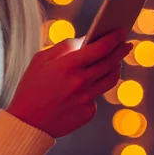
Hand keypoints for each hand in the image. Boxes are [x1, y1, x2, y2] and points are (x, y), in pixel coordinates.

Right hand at [7, 29, 132, 138]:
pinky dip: (95, 88)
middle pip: (110, 62)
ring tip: (115, 61)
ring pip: (110, 79)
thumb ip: (64, 47)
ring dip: (115, 68)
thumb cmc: (31, 88)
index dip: (113, 38)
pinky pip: (97, 96)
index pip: (100, 48)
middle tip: (126, 44)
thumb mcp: (40, 60)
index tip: (121, 31)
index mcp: (67, 66)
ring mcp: (86, 99)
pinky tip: (88, 86)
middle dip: (120, 50)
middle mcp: (80, 82)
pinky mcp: (88, 113)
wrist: (26, 123)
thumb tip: (85, 40)